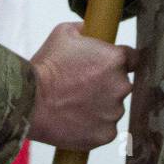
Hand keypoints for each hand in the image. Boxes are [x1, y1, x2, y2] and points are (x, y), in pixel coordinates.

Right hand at [28, 22, 135, 150]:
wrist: (30, 101)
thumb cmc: (46, 66)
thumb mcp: (64, 33)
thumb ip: (85, 29)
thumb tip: (90, 29)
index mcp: (116, 59)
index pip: (133, 58)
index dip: (121, 60)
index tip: (108, 65)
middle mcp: (121, 86)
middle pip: (121, 83)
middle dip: (107, 83)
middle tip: (83, 85)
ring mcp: (114, 112)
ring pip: (113, 107)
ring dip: (100, 105)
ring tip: (75, 103)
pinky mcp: (105, 134)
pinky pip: (105, 128)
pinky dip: (94, 125)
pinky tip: (76, 118)